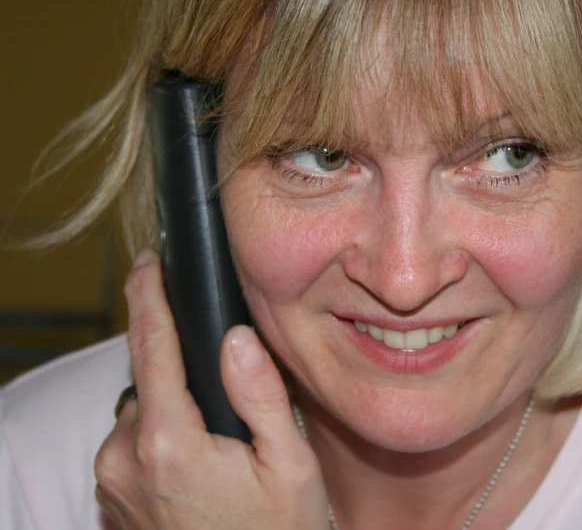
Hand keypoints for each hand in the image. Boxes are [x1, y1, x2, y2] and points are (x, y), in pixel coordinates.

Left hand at [94, 249, 327, 528]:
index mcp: (170, 443)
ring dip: (174, 409)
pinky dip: (162, 435)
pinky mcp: (115, 498)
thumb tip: (236, 337)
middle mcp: (126, 459)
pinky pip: (134, 442)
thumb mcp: (290, 466)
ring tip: (223, 445)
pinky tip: (202, 464)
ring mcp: (114, 482)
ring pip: (141, 411)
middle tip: (231, 407)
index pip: (152, 348)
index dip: (148, 296)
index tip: (146, 260)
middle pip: (148, 379)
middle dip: (182, 370)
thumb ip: (261, 396)